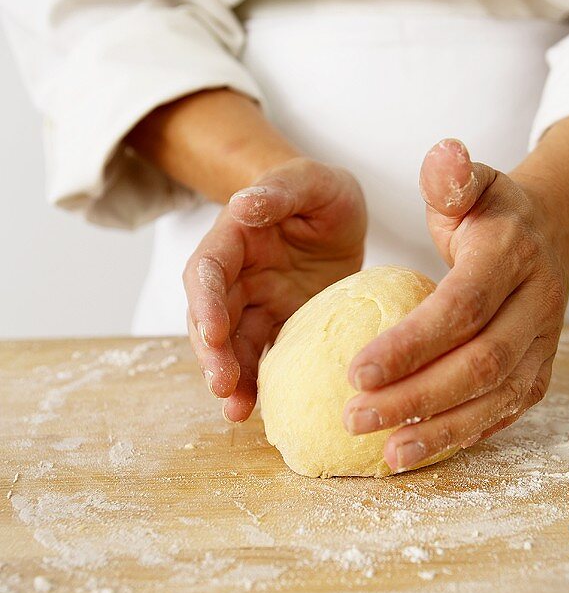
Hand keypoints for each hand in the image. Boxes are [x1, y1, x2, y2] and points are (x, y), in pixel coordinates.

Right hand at [185, 158, 365, 420]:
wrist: (336, 214)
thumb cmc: (321, 191)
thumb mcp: (311, 181)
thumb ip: (279, 190)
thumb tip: (244, 205)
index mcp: (233, 238)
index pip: (208, 271)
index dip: (206, 303)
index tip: (212, 333)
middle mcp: (236, 277)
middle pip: (211, 318)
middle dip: (212, 354)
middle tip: (222, 386)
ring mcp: (255, 305)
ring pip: (232, 346)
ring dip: (230, 379)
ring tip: (237, 412)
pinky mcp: (278, 327)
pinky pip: (262, 359)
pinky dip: (257, 385)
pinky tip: (259, 411)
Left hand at [343, 138, 568, 470]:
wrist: (549, 236)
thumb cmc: (488, 212)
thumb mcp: (468, 183)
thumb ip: (451, 176)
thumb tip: (443, 154)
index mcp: (512, 255)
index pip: (462, 307)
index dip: (412, 344)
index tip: (355, 371)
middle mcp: (538, 304)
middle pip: (480, 363)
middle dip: (417, 396)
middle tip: (354, 416)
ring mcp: (545, 346)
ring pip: (496, 399)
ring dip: (440, 431)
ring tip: (385, 454)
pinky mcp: (540, 376)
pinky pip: (503, 415)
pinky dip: (461, 438)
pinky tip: (414, 453)